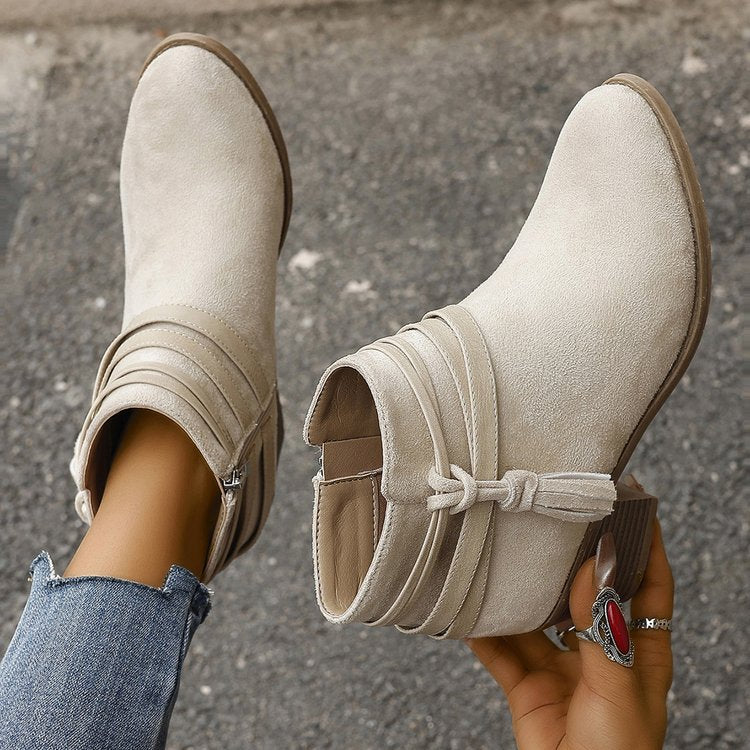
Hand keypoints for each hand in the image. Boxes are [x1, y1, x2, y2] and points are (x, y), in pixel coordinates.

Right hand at [469, 516, 672, 749]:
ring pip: (537, 619)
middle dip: (569, 561)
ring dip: (519, 595)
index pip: (649, 587)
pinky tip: (469, 610)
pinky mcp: (527, 687)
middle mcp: (600, 653)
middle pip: (584, 595)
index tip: (630, 506)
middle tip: (550, 521)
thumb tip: (596, 567)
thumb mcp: (618, 689)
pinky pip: (501, 651)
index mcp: (640, 652)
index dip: (643, 547)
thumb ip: (603, 629)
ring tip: (501, 557)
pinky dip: (483, 631)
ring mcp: (562, 669)